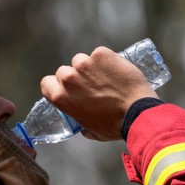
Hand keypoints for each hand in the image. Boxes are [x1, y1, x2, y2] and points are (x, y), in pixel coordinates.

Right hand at [39, 46, 157, 141]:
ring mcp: (85, 63)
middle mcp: (68, 77)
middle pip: (64, 70)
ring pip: (82, 60)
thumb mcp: (91, 131)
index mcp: (60, 97)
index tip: (67, 88)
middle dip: (75, 76)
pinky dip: (107, 60)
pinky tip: (117, 71)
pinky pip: (100, 54)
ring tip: (107, 78)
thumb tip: (84, 125)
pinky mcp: (101, 53)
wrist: (137, 112)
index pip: (47, 83)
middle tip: (91, 85)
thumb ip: (82, 123)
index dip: (56, 85)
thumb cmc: (114, 125)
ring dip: (91, 66)